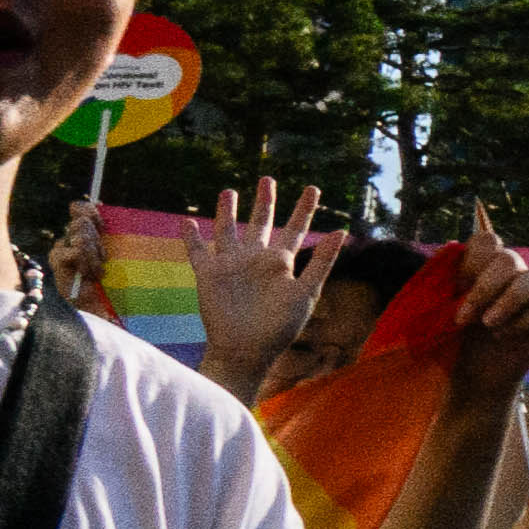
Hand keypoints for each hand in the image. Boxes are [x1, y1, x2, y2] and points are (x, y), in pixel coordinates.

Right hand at [194, 177, 341, 395]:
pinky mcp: (209, 274)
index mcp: (281, 263)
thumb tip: (341, 231)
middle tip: (268, 179)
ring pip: (228, 230)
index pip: (296, 229)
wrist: (245, 350)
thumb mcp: (305, 293)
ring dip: (228, 211)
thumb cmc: (279, 327)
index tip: (313, 188)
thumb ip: (322, 262)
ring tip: (228, 191)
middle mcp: (256, 260)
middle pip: (262, 223)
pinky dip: (191, 237)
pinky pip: (198, 251)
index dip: (304, 209)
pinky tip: (187, 222)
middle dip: (265, 202)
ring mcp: (232, 265)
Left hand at [432, 203, 528, 403]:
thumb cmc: (459, 340)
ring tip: (487, 324)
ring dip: (507, 301)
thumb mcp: (446, 310)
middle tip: (463, 318)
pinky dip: (521, 323)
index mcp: (487, 266)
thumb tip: (450, 248)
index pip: (488, 241)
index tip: (455, 291)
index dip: (472, 261)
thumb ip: (449, 281)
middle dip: (485, 287)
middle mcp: (513, 274)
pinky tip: (502, 337)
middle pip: (508, 259)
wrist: (477, 376)